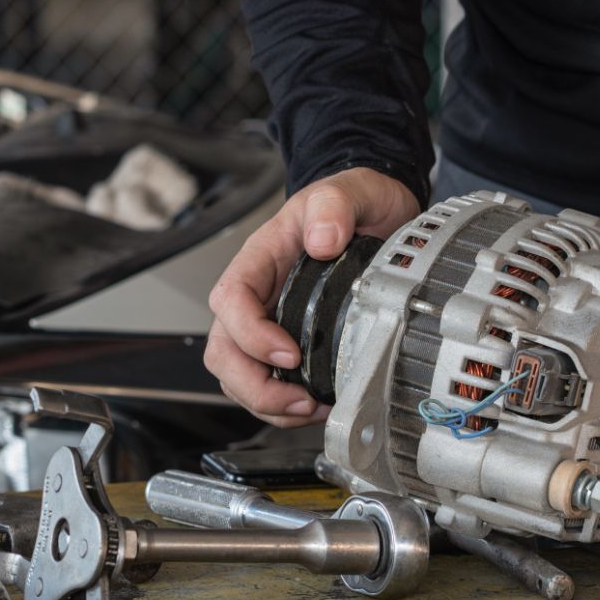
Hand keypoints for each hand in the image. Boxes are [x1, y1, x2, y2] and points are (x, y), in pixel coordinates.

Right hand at [206, 167, 421, 426]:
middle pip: (224, 349)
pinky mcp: (289, 342)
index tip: (290, 352)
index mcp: (261, 259)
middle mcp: (258, 294)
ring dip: (267, 401)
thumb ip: (333, 207)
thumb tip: (323, 240)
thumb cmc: (353, 202)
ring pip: (238, 373)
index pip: (232, 300)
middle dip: (253, 383)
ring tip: (308, 408)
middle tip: (296, 399)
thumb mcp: (347, 191)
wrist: (375, 214)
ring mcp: (269, 321)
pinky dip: (283, 405)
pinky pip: (266, 381)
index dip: (252, 334)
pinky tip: (315, 405)